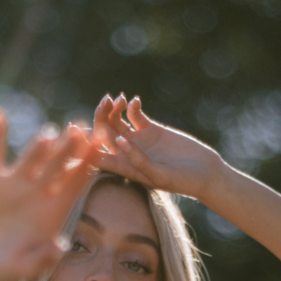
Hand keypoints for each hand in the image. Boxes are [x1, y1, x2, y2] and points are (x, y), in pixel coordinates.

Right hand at [0, 112, 100, 280]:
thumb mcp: (24, 269)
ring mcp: (14, 182)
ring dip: (39, 146)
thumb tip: (60, 246)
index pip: (76, 183)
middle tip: (81, 130)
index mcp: (53, 210)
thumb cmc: (8, 267)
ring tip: (49, 135)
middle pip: (58, 166)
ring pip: (30, 158)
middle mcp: (38, 191)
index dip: (88, 164)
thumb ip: (43, 259)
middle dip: (70, 149)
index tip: (100, 146)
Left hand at [92, 94, 226, 202]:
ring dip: (114, 108)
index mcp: (124, 168)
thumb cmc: (182, 181)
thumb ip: (139, 161)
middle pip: (103, 133)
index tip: (75, 127)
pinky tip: (135, 101)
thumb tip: (119, 142)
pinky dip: (132, 106)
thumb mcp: (159, 174)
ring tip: (121, 99)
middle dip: (101, 116)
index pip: (96, 156)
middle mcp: (127, 154)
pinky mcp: (151, 129)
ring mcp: (138, 140)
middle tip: (107, 101)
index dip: (82, 143)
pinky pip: (135, 115)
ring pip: (116, 121)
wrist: (204, 173)